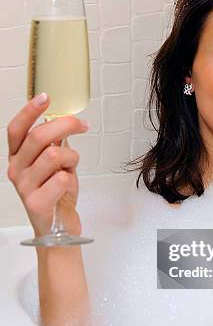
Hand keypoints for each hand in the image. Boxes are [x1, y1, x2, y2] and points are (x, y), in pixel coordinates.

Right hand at [6, 94, 89, 236]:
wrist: (59, 228)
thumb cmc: (57, 194)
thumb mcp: (55, 164)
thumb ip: (54, 144)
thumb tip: (63, 121)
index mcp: (18, 157)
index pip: (17, 130)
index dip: (29, 111)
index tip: (45, 97)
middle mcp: (16, 170)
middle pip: (39, 137)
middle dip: (66, 126)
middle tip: (83, 125)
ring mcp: (24, 187)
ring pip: (55, 154)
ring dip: (72, 158)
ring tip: (71, 168)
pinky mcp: (36, 203)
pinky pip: (62, 178)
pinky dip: (71, 179)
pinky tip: (67, 188)